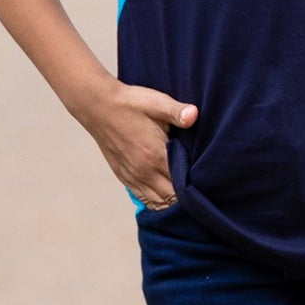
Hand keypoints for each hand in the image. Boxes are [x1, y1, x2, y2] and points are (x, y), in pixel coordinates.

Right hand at [82, 81, 196, 206]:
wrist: (97, 105)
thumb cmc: (129, 103)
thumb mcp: (156, 103)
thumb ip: (177, 112)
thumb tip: (195, 114)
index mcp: (155, 155)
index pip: (181, 184)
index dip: (195, 187)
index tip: (206, 184)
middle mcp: (144, 171)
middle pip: (171, 198)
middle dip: (186, 198)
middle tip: (200, 192)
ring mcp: (132, 175)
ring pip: (156, 202)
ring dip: (170, 202)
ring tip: (184, 198)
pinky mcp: (122, 174)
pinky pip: (141, 197)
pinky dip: (154, 201)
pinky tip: (163, 197)